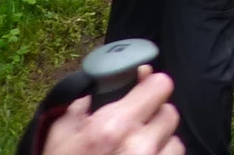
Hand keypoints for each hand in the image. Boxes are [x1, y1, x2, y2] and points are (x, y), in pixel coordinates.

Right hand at [43, 70, 182, 154]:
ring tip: (137, 153)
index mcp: (113, 126)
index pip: (161, 86)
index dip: (152, 86)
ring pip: (175, 142)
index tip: (144, 90)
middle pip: (170, 113)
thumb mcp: (58, 140)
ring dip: (161, 144)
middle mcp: (139, 145)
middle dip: (154, 117)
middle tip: (134, 128)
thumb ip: (78, 110)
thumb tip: (94, 92)